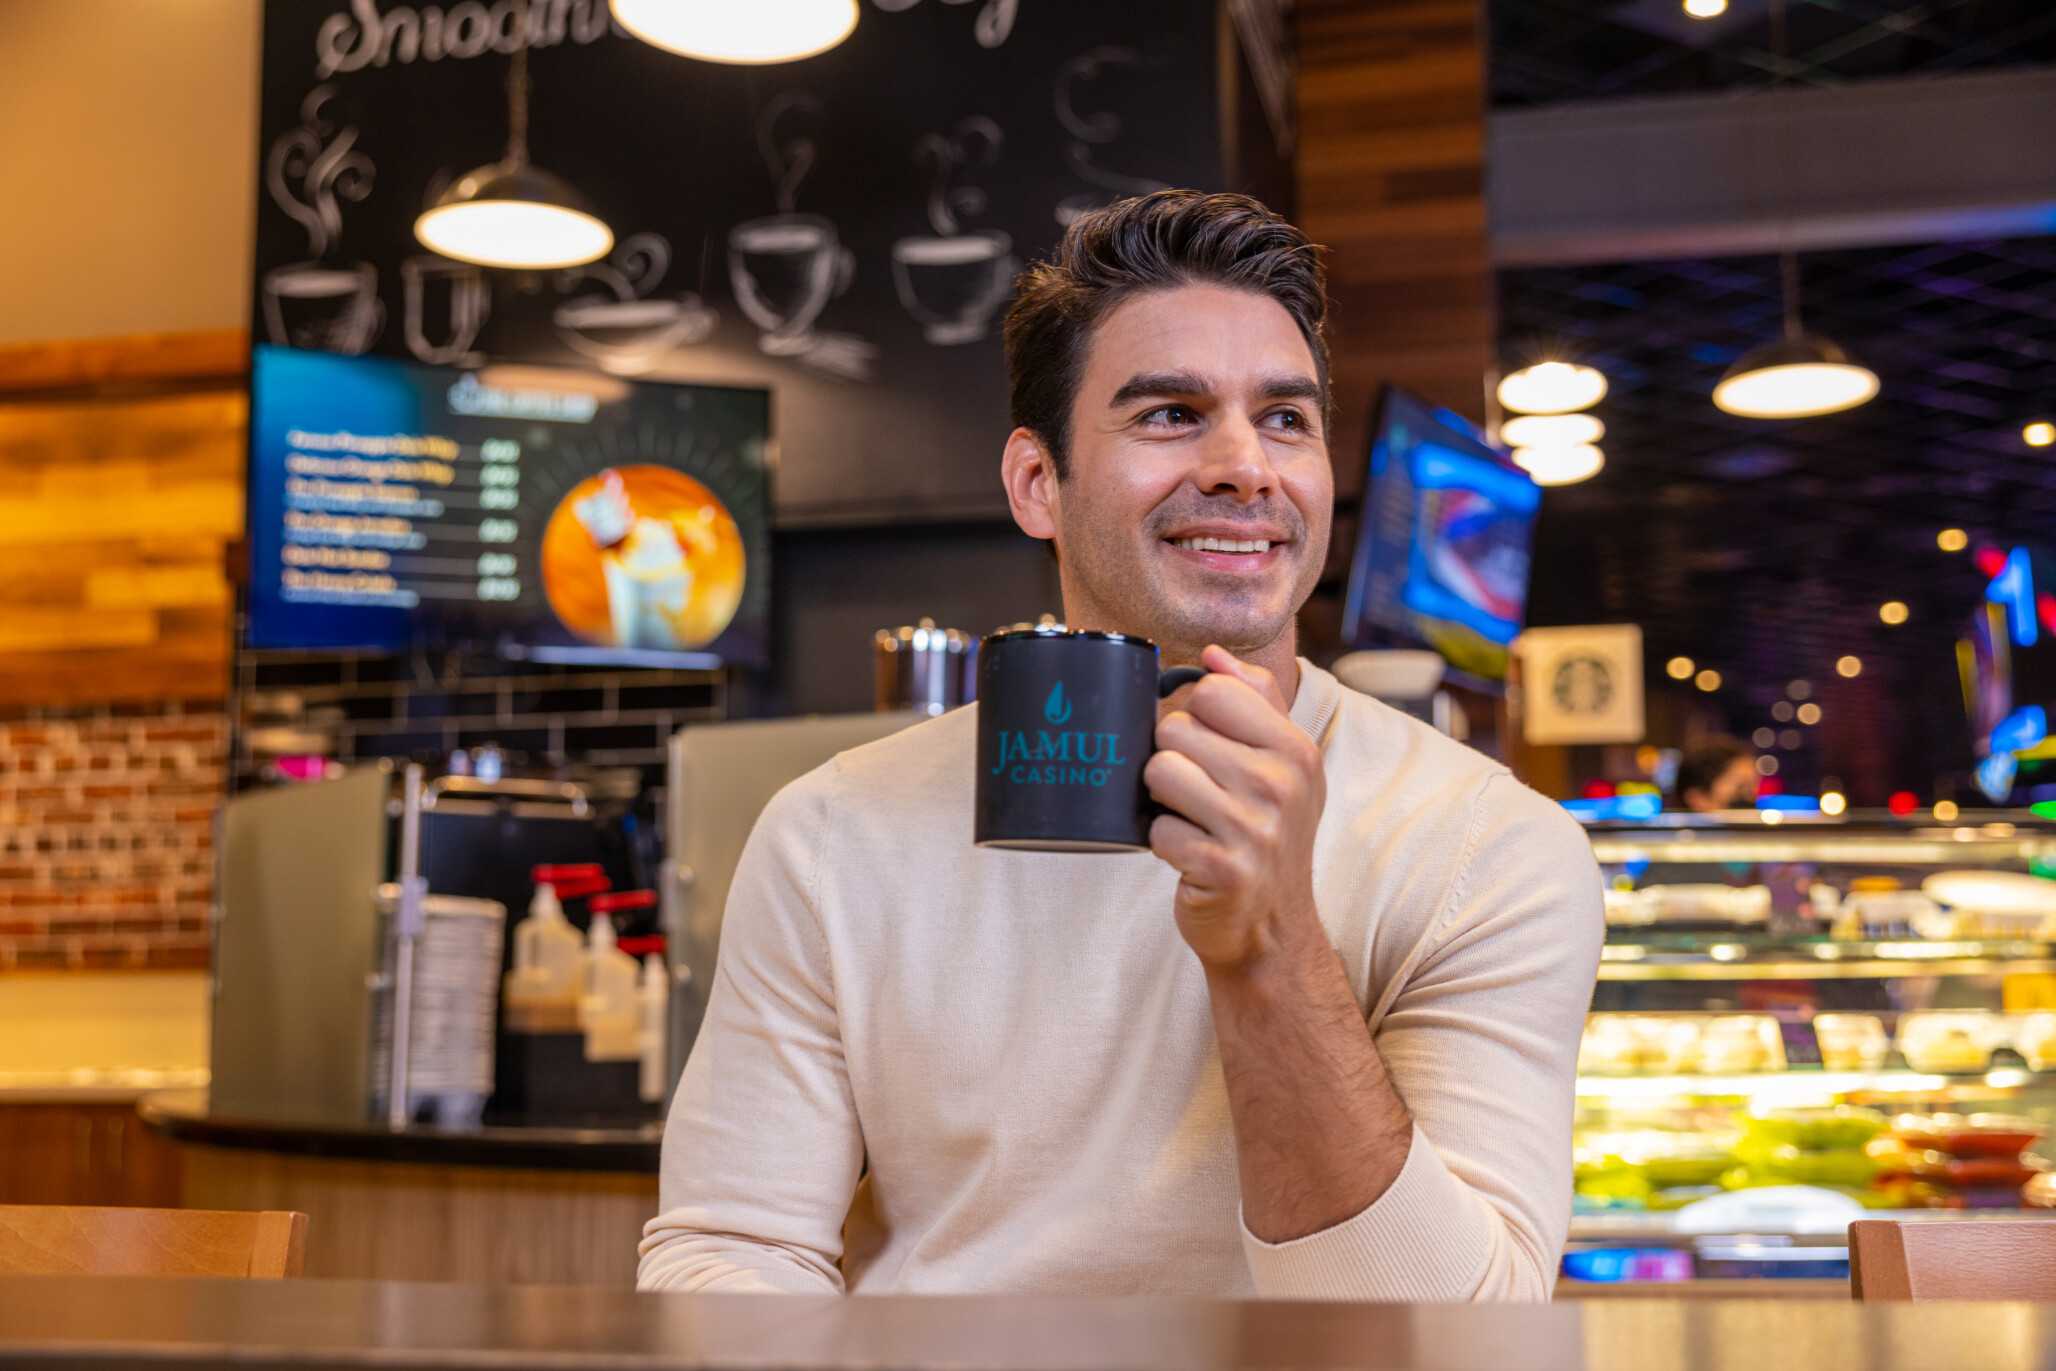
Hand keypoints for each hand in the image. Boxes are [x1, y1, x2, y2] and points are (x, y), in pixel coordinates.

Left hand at [1144, 645, 1326, 971]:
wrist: (1273, 928)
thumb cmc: (1268, 834)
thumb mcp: (1281, 764)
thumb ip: (1253, 699)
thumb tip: (1211, 654)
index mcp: (1295, 748)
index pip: (1212, 690)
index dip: (1193, 715)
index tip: (1208, 748)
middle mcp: (1281, 784)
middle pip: (1175, 729)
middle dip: (1173, 761)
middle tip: (1199, 795)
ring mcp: (1254, 828)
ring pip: (1159, 772)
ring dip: (1162, 800)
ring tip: (1191, 819)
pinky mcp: (1223, 869)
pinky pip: (1157, 828)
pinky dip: (1163, 843)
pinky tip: (1190, 854)